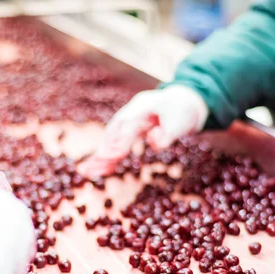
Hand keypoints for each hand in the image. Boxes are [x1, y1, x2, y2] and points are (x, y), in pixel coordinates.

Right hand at [78, 85, 208, 176]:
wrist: (183, 101)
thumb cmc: (184, 112)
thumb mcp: (182, 123)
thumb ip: (168, 134)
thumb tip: (153, 143)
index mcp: (145, 104)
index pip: (129, 121)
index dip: (120, 138)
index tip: (114, 155)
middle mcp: (133, 109)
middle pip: (114, 129)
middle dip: (105, 149)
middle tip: (94, 167)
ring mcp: (129, 117)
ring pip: (112, 136)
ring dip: (102, 154)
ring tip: (90, 171)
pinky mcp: (129, 127)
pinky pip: (116, 142)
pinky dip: (109, 155)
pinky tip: (101, 168)